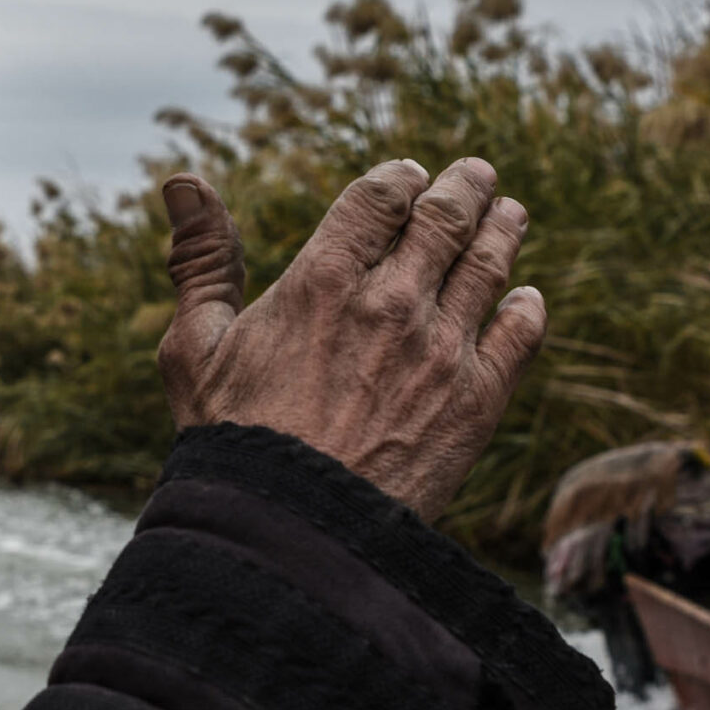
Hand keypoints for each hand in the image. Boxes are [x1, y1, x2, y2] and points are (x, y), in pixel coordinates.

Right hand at [155, 158, 545, 520]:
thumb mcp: (194, 347)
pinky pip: (520, 334)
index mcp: (323, 279)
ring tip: (509, 214)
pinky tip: (525, 299)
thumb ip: (200, 260)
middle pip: (446, 217)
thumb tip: (182, 183)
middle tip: (474, 176)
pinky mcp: (477, 401)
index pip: (380, 196)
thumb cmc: (232, 442)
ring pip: (489, 265)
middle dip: (464, 187)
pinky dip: (527, 307)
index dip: (399, 178)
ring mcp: (441, 350)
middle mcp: (391, 303)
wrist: (293, 533)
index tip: (407, 176)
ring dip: (503, 230)